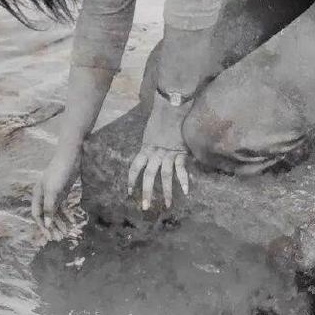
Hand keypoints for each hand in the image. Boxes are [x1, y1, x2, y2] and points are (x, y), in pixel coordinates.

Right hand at [31, 146, 81, 230]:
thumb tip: (47, 225)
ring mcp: (54, 194)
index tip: (49, 237)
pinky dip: (66, 215)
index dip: (42, 226)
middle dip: (52, 227)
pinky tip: (71, 223)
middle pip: (46, 215)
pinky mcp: (63, 192)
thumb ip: (49, 208)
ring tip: (66, 233)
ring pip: (55, 212)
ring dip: (59, 223)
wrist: (70, 157)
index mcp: (37, 194)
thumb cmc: (59, 172)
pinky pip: (63, 207)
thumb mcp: (53, 191)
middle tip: (59, 238)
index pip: (37, 215)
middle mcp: (44, 195)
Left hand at [128, 92, 190, 209]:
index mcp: (145, 148)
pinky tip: (185, 191)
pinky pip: (181, 168)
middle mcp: (155, 152)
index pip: (135, 167)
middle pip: (149, 175)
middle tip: (145, 207)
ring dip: (167, 191)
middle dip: (147, 192)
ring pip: (165, 175)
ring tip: (168, 205)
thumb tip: (150, 155)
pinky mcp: (181, 151)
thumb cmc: (161, 117)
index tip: (129, 192)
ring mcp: (168, 153)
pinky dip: (184, 180)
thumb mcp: (150, 133)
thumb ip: (150, 146)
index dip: (131, 180)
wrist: (172, 106)